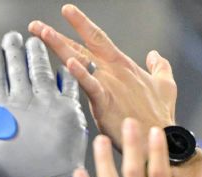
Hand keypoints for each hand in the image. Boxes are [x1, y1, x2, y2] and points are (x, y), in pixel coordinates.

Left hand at [29, 4, 175, 150]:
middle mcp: (113, 70)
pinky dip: (80, 73)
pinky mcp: (106, 103)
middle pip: (82, 45)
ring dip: (60, 46)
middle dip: (57, 34)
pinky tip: (69, 63)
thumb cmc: (160, 115)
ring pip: (80, 60)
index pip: (98, 38)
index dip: (81, 23)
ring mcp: (109, 84)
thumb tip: (154, 54)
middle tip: (35, 25)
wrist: (160, 138)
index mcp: (123, 65)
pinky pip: (90, 85)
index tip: (66, 11)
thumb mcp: (166, 85)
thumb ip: (159, 66)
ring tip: (42, 34)